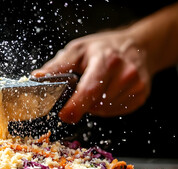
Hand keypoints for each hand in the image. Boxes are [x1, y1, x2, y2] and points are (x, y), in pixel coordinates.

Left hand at [33, 30, 150, 122]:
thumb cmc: (103, 48)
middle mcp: (125, 72)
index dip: (75, 106)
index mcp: (106, 60)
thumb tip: (37, 78)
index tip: (65, 115)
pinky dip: (107, 107)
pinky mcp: (140, 95)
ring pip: (105, 110)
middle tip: (79, 90)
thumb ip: (57, 67)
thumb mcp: (78, 50)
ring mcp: (136, 85)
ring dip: (94, 105)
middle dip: (82, 103)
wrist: (137, 45)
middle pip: (96, 103)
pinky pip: (116, 112)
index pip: (90, 89)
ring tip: (96, 87)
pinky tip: (107, 92)